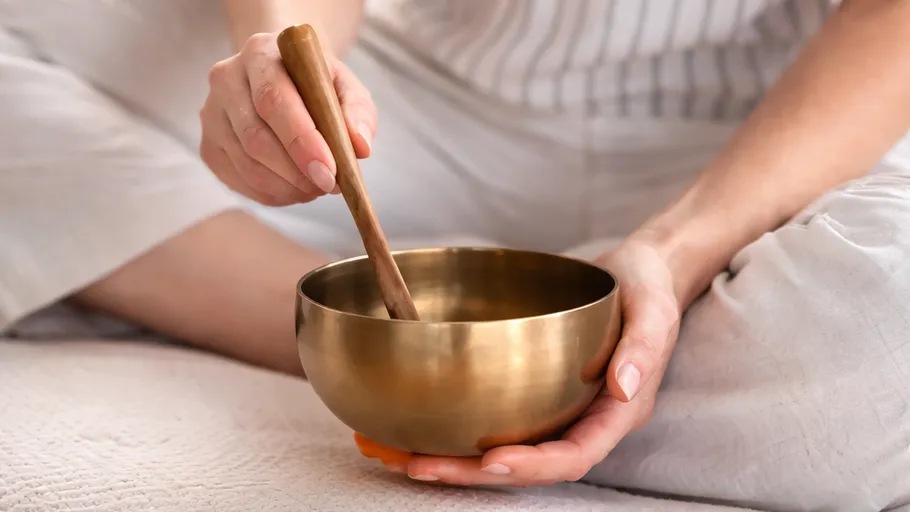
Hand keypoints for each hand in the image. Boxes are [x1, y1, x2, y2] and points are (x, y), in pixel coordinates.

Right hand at [200, 32, 375, 205]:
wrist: (281, 74)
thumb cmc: (314, 82)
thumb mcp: (345, 86)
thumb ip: (357, 112)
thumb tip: (360, 146)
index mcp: (260, 54)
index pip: (273, 100)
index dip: (302, 141)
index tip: (330, 171)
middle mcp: (226, 79)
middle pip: (255, 137)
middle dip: (297, 171)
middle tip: (328, 186)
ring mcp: (211, 114)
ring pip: (246, 164)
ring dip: (287, 187)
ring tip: (316, 187)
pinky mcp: (209, 146)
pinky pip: (238, 181)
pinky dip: (272, 194)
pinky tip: (295, 189)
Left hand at [368, 236, 682, 485]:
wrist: (637, 273)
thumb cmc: (648, 289)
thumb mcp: (655, 309)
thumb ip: (643, 349)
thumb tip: (623, 388)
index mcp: (616, 413)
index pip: (574, 455)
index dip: (533, 465)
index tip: (490, 461)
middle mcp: (583, 420)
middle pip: (527, 462)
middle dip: (472, 472)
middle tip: (419, 465)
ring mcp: (557, 408)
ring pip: (504, 447)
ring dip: (454, 457)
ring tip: (400, 454)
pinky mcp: (534, 392)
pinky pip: (495, 416)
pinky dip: (456, 425)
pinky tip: (414, 421)